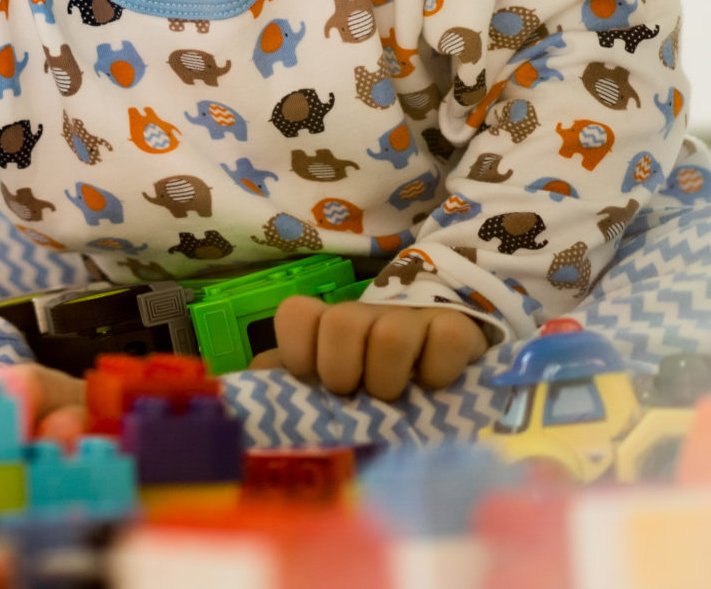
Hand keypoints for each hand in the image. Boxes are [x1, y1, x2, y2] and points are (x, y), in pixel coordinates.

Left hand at [253, 298, 487, 399]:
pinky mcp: (459, 327)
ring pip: (389, 336)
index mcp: (333, 325)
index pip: (296, 313)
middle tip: (358, 394)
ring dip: (389, 380)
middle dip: (344, 371)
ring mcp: (415, 316)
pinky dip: (438, 373)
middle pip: (342, 323)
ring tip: (397, 397)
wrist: (457, 359)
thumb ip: (291, 382)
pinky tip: (435, 386)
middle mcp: (370, 313)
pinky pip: (445, 340)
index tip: (314, 379)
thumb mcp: (337, 383)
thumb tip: (250, 382)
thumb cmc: (384, 380)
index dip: (298, 350)